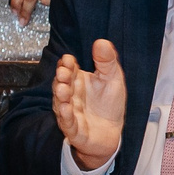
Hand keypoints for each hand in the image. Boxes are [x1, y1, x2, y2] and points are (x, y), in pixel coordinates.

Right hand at [53, 38, 126, 171]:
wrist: (112, 133)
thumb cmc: (109, 105)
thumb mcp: (112, 79)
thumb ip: (107, 61)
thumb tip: (102, 42)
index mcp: (78, 81)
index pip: (69, 69)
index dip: (67, 64)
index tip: (69, 59)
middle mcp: (71, 96)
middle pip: (62, 84)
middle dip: (62, 78)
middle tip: (64, 72)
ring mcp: (70, 112)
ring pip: (61, 103)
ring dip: (61, 96)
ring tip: (63, 88)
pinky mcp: (74, 130)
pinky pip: (68, 123)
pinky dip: (66, 116)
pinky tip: (66, 109)